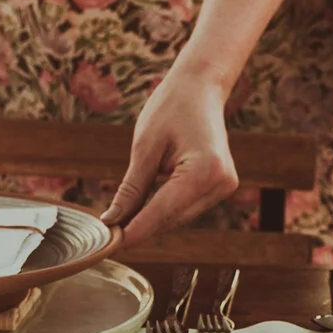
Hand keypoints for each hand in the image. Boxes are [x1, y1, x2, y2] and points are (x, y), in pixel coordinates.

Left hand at [104, 71, 239, 246]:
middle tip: (108, 233)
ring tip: (120, 222)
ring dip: (152, 220)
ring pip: (179, 217)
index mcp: (206, 170)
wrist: (200, 87)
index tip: (109, 245)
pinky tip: (143, 210)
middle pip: (172, 219)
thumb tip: (113, 221)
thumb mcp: (145, 147)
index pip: (163, 211)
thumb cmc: (171, 107)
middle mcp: (221, 183)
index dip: (134, 230)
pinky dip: (164, 210)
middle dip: (140, 227)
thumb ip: (131, 189)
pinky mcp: (221, 187)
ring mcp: (225, 186)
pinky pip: (186, 208)